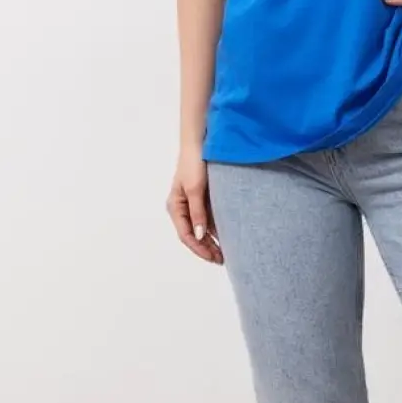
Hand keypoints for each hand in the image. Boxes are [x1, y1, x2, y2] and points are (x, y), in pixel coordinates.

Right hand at [167, 145, 223, 263]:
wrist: (200, 143)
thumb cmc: (194, 164)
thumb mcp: (195, 190)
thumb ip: (198, 213)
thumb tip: (199, 235)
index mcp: (175, 206)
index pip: (186, 235)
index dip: (200, 248)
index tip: (214, 257)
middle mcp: (182, 207)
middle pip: (193, 234)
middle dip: (206, 248)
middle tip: (222, 259)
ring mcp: (192, 203)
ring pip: (201, 228)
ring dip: (211, 241)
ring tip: (225, 252)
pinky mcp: (202, 198)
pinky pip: (207, 219)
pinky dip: (215, 229)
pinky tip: (226, 236)